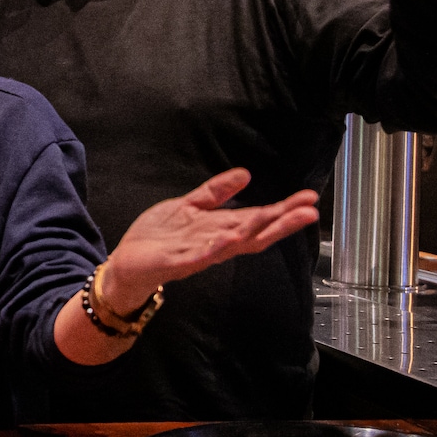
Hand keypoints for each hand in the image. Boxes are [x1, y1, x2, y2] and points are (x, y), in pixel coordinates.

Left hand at [99, 168, 319, 312]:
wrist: (127, 263)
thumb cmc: (159, 237)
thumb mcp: (188, 206)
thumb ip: (215, 192)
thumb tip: (246, 173)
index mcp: (219, 228)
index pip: (257, 218)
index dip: (283, 209)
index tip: (309, 198)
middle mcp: (215, 243)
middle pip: (255, 232)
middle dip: (281, 222)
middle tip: (309, 211)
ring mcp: (198, 254)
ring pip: (233, 244)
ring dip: (254, 231)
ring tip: (276, 217)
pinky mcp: (177, 262)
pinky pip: (200, 255)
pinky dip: (216, 247)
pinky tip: (230, 239)